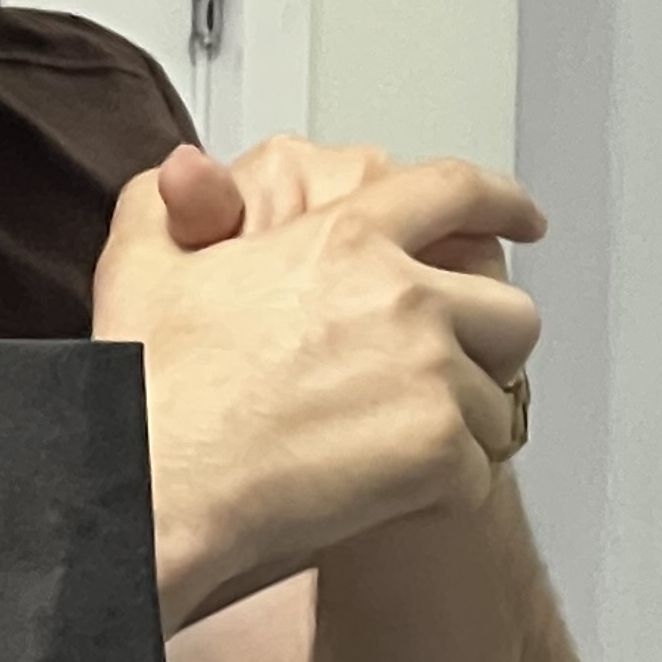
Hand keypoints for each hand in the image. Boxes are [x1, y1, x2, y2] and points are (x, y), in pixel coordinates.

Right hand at [94, 146, 545, 625]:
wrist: (155, 487)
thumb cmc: (151, 392)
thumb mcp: (140, 263)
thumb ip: (171, 201)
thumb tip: (186, 169)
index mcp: (345, 239)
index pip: (455, 194)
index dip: (502, 202)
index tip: (521, 216)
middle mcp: (403, 297)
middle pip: (508, 309)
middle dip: (489, 342)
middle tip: (445, 372)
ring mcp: (429, 374)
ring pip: (499, 400)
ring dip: (459, 425)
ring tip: (389, 446)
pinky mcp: (438, 451)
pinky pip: (477, 473)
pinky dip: (440, 491)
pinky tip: (381, 491)